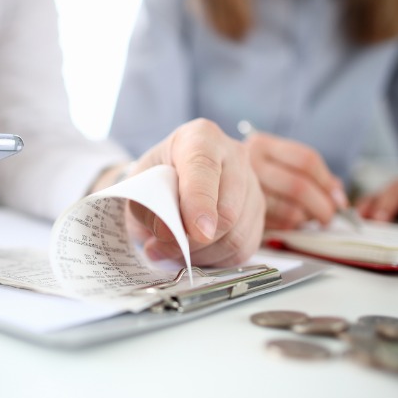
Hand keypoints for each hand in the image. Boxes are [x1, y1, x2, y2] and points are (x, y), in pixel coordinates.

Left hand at [98, 118, 265, 266]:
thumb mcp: (139, 187)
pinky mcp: (258, 214)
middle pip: (228, 211)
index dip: (199, 202)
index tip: (193, 231)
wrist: (167, 182)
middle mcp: (234, 157)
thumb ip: (148, 207)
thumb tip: (169, 234)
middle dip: (193, 240)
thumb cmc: (154, 180)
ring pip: (236, 236)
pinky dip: (215, 259)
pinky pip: (243, 249)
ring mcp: (252, 186)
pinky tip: (194, 252)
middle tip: (161, 247)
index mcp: (201, 138)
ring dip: (200, 253)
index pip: (204, 169)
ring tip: (173, 250)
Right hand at [244, 132, 344, 229]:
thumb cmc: (249, 174)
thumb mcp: (276, 162)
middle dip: (322, 206)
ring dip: (305, 219)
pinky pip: (277, 225)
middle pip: (299, 186)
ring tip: (306, 219)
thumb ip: (308, 173)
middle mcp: (248, 164)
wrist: (208, 187)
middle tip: (329, 216)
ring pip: (290, 210)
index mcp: (261, 144)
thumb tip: (337, 195)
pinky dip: (289, 227)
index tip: (338, 197)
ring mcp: (241, 191)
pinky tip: (287, 222)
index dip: (327, 181)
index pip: (305, 160)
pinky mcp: (240, 217)